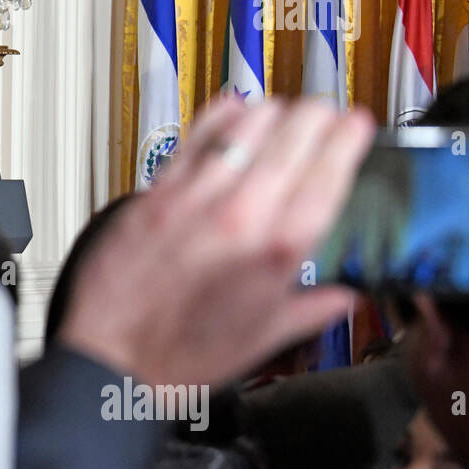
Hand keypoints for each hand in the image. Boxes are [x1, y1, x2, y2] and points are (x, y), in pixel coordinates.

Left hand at [59, 97, 374, 387]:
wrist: (111, 359)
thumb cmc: (180, 356)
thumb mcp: (263, 339)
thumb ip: (311, 309)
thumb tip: (345, 296)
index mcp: (276, 252)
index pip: (329, 173)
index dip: (348, 139)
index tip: (357, 125)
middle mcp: (239, 216)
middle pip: (293, 136)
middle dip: (316, 116)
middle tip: (324, 114)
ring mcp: (194, 199)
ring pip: (246, 126)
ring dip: (273, 112)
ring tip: (282, 112)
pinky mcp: (156, 193)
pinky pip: (195, 138)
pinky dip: (220, 117)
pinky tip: (232, 109)